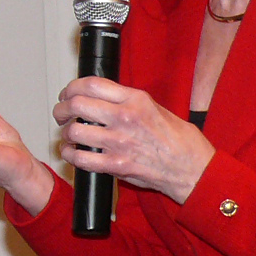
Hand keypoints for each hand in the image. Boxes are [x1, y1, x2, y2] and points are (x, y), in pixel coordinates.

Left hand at [52, 77, 214, 202]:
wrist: (194, 171)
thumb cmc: (181, 141)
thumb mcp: (157, 108)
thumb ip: (129, 101)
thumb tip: (103, 98)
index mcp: (135, 99)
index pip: (92, 84)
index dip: (72, 88)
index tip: (67, 94)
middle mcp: (124, 117)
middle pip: (76, 104)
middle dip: (62, 109)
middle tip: (61, 114)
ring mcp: (119, 142)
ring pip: (74, 131)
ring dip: (66, 133)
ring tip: (68, 135)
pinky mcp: (116, 165)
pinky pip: (80, 158)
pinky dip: (70, 155)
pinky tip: (72, 153)